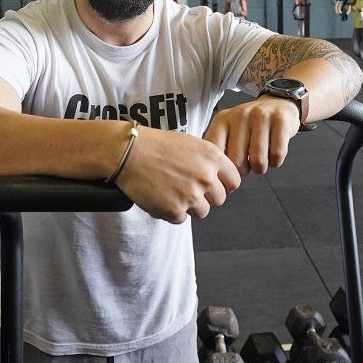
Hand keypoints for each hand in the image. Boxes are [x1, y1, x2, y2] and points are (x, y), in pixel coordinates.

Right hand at [115, 127, 239, 223]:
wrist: (128, 153)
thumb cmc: (156, 145)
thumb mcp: (191, 144)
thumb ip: (209, 161)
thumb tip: (219, 178)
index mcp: (212, 157)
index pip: (234, 181)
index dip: (223, 184)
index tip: (213, 185)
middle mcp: (206, 177)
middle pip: (220, 199)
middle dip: (206, 196)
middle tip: (186, 187)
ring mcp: (191, 196)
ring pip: (203, 211)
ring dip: (189, 205)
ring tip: (171, 190)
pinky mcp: (175, 210)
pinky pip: (181, 219)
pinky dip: (171, 211)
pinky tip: (160, 196)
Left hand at [204, 96, 300, 175]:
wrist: (278, 104)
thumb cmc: (251, 125)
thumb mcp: (229, 130)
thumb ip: (219, 149)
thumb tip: (215, 175)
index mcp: (223, 119)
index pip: (215, 152)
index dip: (222, 169)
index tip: (228, 173)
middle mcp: (240, 115)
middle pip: (237, 161)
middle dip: (243, 171)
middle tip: (247, 166)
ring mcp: (261, 116)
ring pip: (258, 161)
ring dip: (260, 168)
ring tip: (259, 161)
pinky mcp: (280, 121)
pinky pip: (276, 155)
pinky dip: (275, 162)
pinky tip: (272, 154)